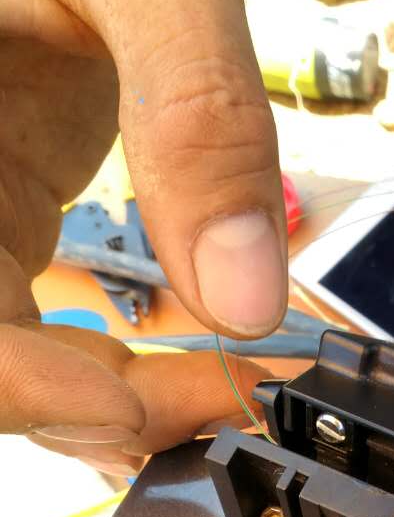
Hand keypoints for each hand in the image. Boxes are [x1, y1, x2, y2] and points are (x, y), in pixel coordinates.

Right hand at [0, 0, 285, 467]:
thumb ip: (196, 112)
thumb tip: (246, 299)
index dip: (10, 378)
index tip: (123, 403)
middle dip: (83, 402)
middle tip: (219, 400)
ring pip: (5, 342)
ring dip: (110, 392)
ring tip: (223, 390)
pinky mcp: (7, 188)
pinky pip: (39, 308)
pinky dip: (118, 353)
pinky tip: (194, 362)